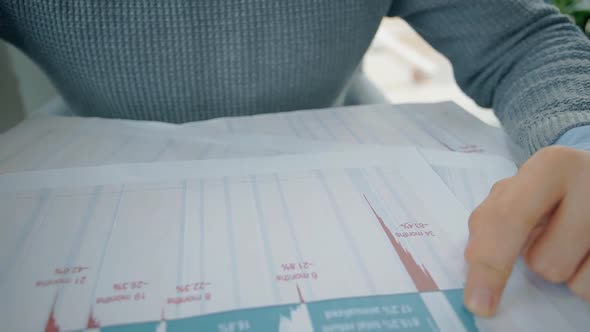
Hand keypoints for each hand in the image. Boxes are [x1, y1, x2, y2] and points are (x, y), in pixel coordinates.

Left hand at [464, 146, 589, 316]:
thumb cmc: (555, 190)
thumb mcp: (523, 189)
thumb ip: (494, 217)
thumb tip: (475, 266)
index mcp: (551, 166)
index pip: (506, 219)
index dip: (487, 265)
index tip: (478, 303)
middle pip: (542, 261)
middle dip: (535, 260)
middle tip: (544, 240)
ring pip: (571, 280)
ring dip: (564, 269)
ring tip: (572, 239)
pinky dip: (586, 278)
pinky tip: (588, 250)